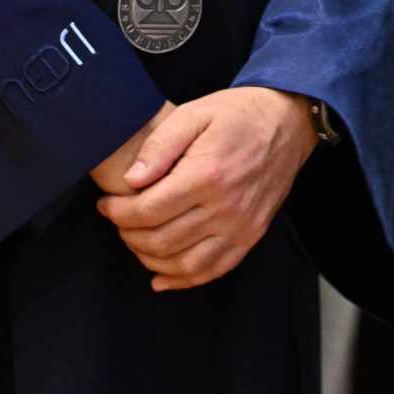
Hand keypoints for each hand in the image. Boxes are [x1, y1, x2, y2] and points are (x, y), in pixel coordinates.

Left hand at [94, 87, 319, 289]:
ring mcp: (241, 227)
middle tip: (117, 219)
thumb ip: (160, 145)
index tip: (105, 204)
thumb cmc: (236, 115)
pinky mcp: (251, 237)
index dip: (119, 212)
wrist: (287, 124)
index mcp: (207, 174)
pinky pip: (212, 270)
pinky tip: (160, 277)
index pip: (149, 210)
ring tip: (135, 240)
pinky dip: (182, 280)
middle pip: (161, 240)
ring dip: (149, 258)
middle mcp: (226, 207)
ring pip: (183, 263)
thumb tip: (131, 180)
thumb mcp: (194, 113)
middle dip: (128, 234)